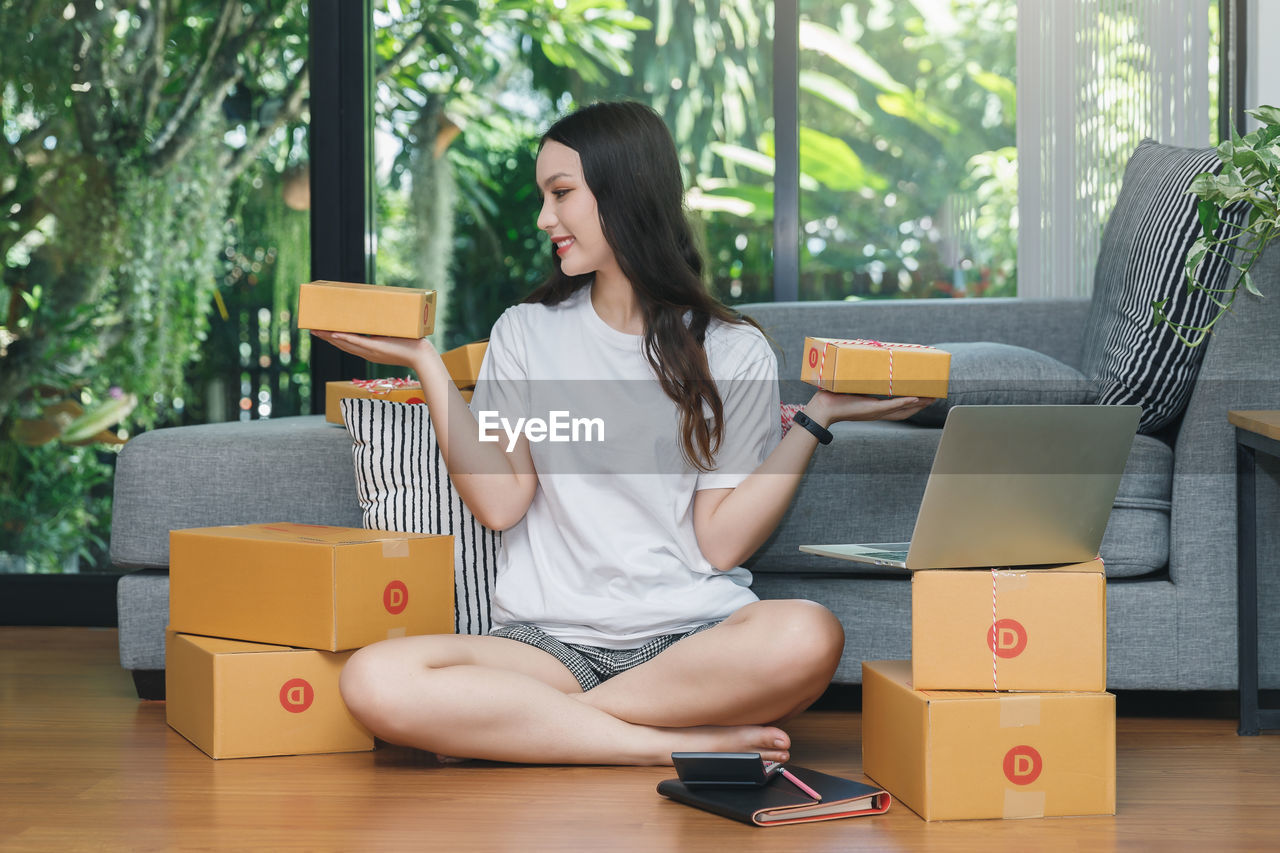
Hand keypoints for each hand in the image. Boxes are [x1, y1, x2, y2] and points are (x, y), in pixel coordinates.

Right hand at [310, 330, 436, 369]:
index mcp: (370, 351)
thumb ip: (384, 328)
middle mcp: (367, 353)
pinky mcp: (376, 348)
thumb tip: (380, 312)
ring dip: (330, 337)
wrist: (422, 357)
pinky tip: (334, 333)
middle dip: (326, 337)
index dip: (333, 338)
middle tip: (312, 329)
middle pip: (341, 344)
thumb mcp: (393, 334)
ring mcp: (371, 351)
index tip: (322, 331)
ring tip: (317, 330)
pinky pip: (358, 342)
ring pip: (345, 344)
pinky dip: (345, 338)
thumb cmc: (411, 345)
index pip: (347, 344)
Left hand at [805, 389, 933, 425]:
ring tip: (931, 398)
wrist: (823, 408)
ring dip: (918, 404)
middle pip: (906, 410)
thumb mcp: (851, 388)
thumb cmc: (834, 398)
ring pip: (903, 409)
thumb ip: (859, 380)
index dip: (913, 404)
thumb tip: (861, 364)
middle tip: (934, 397)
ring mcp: (876, 411)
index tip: (924, 397)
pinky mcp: (872, 408)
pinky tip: (916, 398)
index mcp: (875, 408)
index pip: (899, 408)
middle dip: (921, 405)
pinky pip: (892, 406)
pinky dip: (904, 402)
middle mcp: (878, 412)